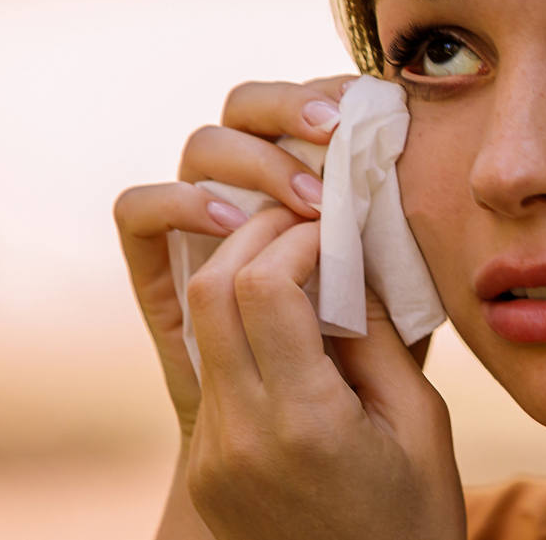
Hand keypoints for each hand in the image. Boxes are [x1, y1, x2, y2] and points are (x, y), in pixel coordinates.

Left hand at [112, 76, 447, 537]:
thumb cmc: (416, 518)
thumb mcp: (422, 422)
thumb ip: (379, 339)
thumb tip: (345, 265)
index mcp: (303, 424)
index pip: (260, 287)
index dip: (295, 238)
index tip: (335, 229)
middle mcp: (241, 437)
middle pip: (209, 293)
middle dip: (255, 239)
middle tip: (306, 226)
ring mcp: (214, 455)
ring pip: (202, 327)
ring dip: (245, 279)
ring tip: (303, 270)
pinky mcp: (207, 466)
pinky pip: (213, 371)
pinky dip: (246, 330)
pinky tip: (293, 329)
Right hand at [113, 75, 384, 442]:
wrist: (314, 454)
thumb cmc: (376, 373)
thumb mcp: (405, 300)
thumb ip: (395, 238)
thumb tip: (408, 175)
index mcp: (312, 178)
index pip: (310, 101)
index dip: (334, 91)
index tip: (382, 110)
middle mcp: (252, 189)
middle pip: (247, 105)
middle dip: (291, 107)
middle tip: (340, 138)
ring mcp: (202, 223)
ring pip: (203, 147)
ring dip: (256, 159)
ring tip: (309, 202)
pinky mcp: (160, 271)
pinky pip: (138, 213)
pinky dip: (178, 201)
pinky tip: (232, 222)